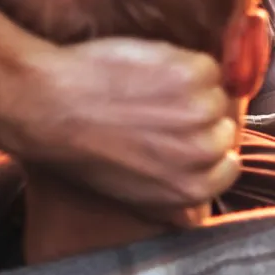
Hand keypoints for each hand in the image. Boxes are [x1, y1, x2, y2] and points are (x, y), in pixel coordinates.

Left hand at [0, 38, 239, 207]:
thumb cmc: (78, 149)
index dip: (203, 148)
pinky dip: (182, 62)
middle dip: (199, 118)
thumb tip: (192, 212)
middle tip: (159, 109)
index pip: (226, 168)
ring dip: (192, 87)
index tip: (183, 137)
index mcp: (190, 191)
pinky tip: (147, 70)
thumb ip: (169, 198)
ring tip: (150, 89)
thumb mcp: (127, 191)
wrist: (47, 105)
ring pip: (218, 94)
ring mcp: (201, 113)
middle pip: (224, 129)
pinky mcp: (192, 75)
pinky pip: (206, 66)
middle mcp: (202, 155)